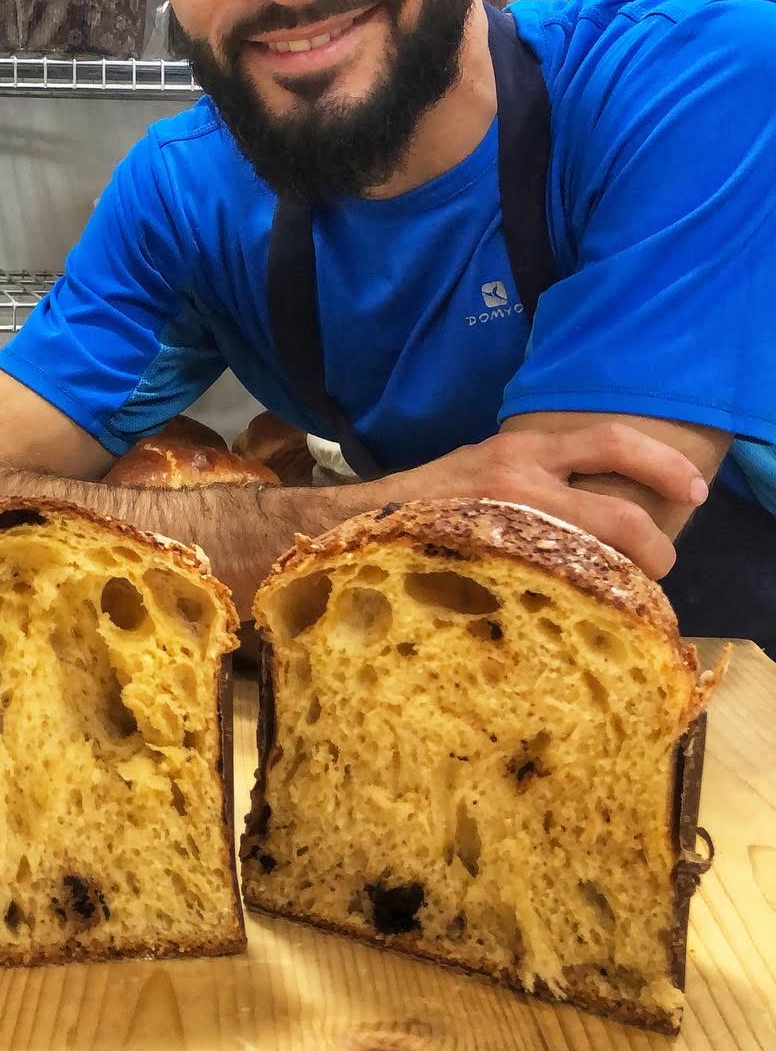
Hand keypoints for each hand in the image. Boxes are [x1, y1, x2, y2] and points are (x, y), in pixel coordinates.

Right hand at [383, 422, 708, 579]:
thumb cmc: (429, 503)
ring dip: (620, 578)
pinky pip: (554, 584)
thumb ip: (535, 478)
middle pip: (619, 511)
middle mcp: (518, 476)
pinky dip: (579, 598)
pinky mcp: (487, 564)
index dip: (662, 464)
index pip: (610, 440)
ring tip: (624, 594)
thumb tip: (597, 512)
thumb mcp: (485, 467)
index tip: (693, 489)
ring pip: (593, 554)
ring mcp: (503, 523)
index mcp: (522, 447)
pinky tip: (580, 610)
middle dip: (655, 543)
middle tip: (663, 562)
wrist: (358, 524)